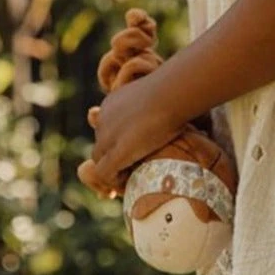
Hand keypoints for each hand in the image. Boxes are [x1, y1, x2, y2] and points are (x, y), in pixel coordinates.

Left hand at [90, 66, 182, 185]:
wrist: (174, 93)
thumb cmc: (175, 93)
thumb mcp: (157, 98)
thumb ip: (151, 108)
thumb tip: (166, 114)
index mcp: (113, 103)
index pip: (106, 130)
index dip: (116, 144)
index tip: (132, 153)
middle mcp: (104, 118)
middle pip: (101, 146)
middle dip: (113, 159)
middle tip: (131, 170)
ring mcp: (107, 136)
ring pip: (99, 161)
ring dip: (114, 170)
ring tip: (134, 174)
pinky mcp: (115, 152)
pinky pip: (104, 173)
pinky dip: (114, 180)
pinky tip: (132, 179)